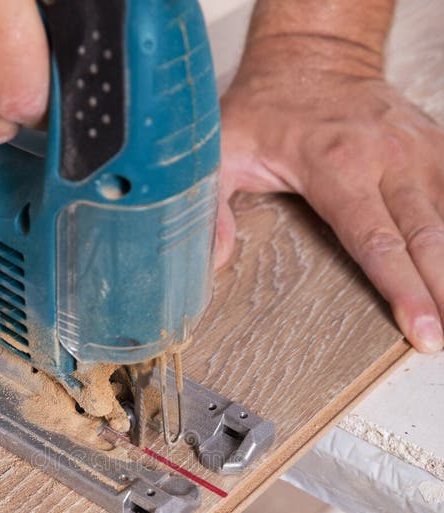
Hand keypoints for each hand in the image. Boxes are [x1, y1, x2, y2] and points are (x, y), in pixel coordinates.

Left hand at [218, 36, 443, 352]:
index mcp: (337, 165)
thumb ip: (212, 207)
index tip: (420, 328)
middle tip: (443, 337)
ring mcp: (417, 149)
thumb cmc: (267, 109)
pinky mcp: (434, 143)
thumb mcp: (221, 153)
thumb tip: (214, 261)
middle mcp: (386, 157)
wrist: (312, 55)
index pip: (375, 241)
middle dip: (440, 291)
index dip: (401, 289)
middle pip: (426, 236)